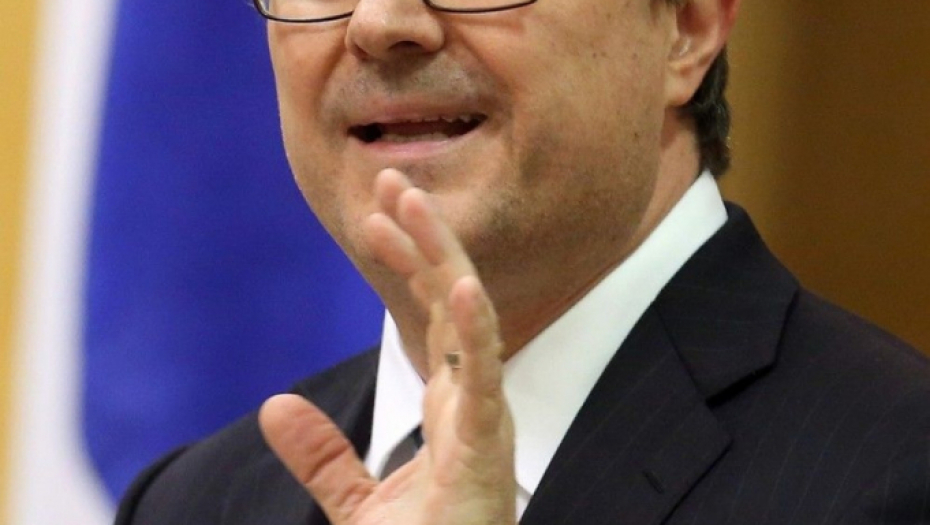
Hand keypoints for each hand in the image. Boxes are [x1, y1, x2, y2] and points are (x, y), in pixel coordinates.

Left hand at [259, 168, 515, 524]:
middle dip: (423, 238)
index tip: (374, 213)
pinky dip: (475, 328)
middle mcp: (472, 400)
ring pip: (467, 319)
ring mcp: (482, 418)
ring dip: (440, 258)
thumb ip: (322, 455)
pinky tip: (460, 284)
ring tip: (408, 202)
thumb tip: (275, 405)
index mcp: (450, 408)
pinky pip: (483, 377)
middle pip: (451, 299)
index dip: (408, 260)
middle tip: (389, 179)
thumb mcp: (356, 504)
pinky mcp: (485, 447)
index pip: (431, 314)